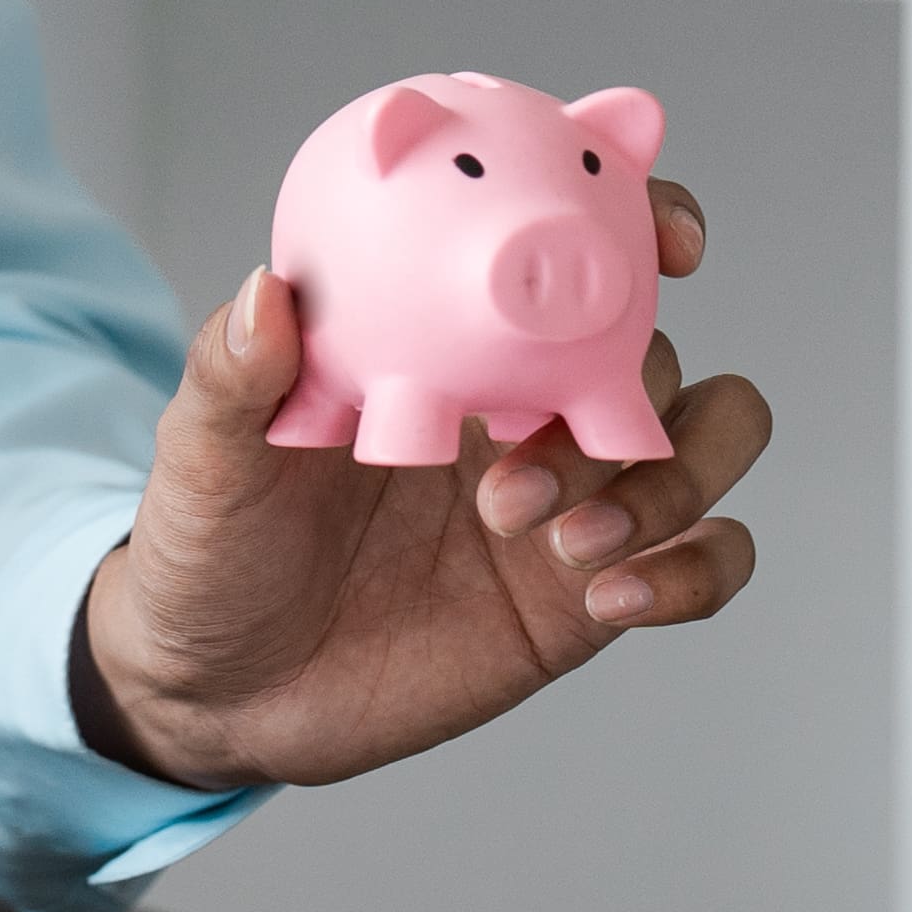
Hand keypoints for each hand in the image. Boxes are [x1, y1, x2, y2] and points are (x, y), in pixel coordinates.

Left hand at [68, 185, 770, 788]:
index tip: (665, 240)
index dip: (646, 221)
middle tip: (530, 439)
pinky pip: (703, 565)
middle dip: (637, 380)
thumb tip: (267, 294)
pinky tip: (613, 591)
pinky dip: (692, 571)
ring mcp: (572, 502)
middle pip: (662, 349)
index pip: (578, 253)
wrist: (215, 690)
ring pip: (706, 445)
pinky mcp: (587, 599)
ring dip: (668, 478)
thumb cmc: (211, 547)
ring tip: (560, 537)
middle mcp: (530, 409)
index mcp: (454, 345)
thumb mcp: (204, 456)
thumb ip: (234, 377)